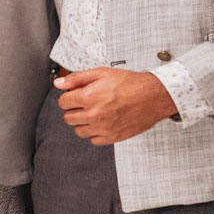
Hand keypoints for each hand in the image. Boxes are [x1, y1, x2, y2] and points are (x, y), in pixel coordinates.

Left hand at [55, 67, 178, 144]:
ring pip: (79, 131)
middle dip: (73, 110)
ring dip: (82, 123)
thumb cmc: (131, 84)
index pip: (63, 103)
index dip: (68, 98)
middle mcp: (94, 114)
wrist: (154, 96)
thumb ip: (77, 78)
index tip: (74, 97)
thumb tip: (59, 83)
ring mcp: (103, 128)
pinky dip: (95, 133)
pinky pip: (94, 140)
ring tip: (93, 113)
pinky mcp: (113, 137)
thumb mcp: (101, 73)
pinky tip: (102, 123)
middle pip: (68, 118)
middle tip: (84, 104)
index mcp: (89, 97)